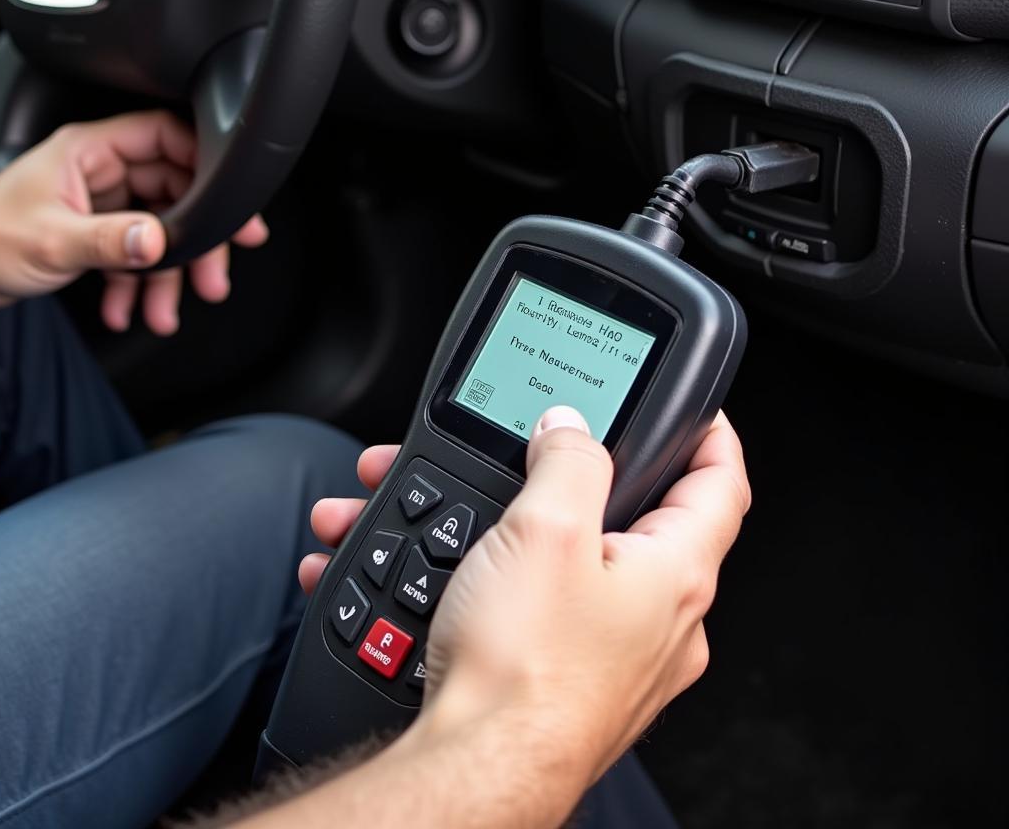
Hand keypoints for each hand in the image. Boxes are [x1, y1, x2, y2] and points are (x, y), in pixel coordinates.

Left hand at [0, 111, 267, 334]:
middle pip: (175, 194)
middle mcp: (102, 172)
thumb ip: (109, 241)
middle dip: (195, 242)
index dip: (206, 166)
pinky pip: (136, 254)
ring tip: (165, 312)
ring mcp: (103, 203)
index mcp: (91, 151)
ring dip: (167, 276)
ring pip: (161, 231)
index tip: (232, 204)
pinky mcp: (98, 233)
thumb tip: (158, 240)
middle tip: (213, 276)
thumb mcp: (51, 241)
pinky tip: (128, 310)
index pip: (166, 138)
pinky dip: (137, 287)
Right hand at [299, 407, 749, 795]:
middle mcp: (662, 620)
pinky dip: (508, 581)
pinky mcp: (575, 681)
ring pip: (582, 565)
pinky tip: (461, 578)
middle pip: (645, 520)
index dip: (712, 433)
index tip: (697, 410)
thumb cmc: (524, 672)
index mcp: (675, 573)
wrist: (476, 772)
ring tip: (472, 518)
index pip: (722, 482)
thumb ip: (568, 460)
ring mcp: (621, 657)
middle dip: (586, 481)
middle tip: (554, 455)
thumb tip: (569, 429)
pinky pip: (551, 609)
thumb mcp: (547, 529)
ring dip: (525, 531)